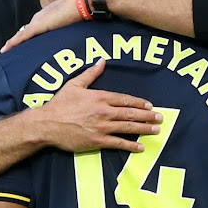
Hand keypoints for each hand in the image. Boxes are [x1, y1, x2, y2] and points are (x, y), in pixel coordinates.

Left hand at [1, 0, 82, 51]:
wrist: (80, 4)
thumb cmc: (80, 13)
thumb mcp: (70, 25)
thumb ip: (63, 31)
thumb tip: (67, 42)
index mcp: (45, 19)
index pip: (32, 32)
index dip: (27, 40)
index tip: (22, 49)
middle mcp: (38, 19)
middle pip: (25, 34)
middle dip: (19, 44)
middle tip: (11, 54)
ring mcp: (37, 22)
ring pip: (21, 36)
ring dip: (14, 45)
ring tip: (6, 55)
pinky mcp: (36, 26)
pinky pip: (21, 37)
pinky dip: (12, 44)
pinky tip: (5, 50)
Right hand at [30, 59, 162, 152]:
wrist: (47, 124)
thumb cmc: (59, 104)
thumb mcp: (74, 84)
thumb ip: (91, 73)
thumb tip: (102, 60)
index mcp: (99, 97)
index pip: (124, 99)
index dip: (139, 103)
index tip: (150, 105)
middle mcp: (103, 112)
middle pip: (130, 113)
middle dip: (148, 116)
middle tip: (160, 118)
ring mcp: (101, 127)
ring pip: (128, 127)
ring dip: (144, 129)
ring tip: (156, 130)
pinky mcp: (97, 141)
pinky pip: (118, 143)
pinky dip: (130, 145)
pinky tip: (140, 147)